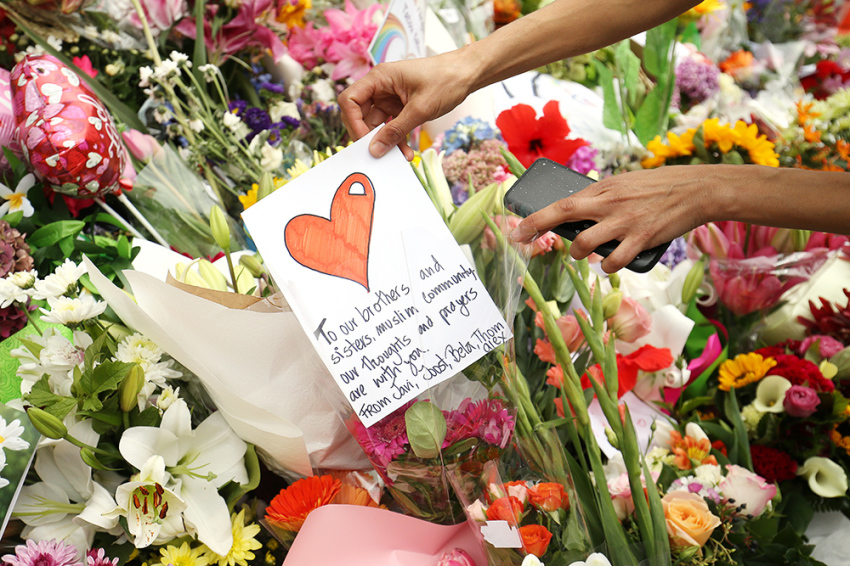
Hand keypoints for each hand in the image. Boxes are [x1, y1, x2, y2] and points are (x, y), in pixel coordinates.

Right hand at [339, 50, 477, 159]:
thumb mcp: (419, 109)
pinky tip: (406, 152)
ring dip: (386, 142)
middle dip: (368, 136)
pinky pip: (391, 126)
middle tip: (377, 154)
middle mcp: (380, 86)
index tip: (364, 141)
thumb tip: (374, 150)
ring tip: (398, 157)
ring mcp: (390, 97)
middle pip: (360, 115)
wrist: (467, 74)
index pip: (350, 100)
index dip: (352, 122)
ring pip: (377, 125)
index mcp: (379, 78)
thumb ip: (395, 131)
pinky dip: (397, 139)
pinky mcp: (400, 107)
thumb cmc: (445, 80)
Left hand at [510, 165, 716, 271]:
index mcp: (603, 189)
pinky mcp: (641, 238)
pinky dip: (608, 266)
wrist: (695, 190)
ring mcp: (624, 222)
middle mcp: (609, 204)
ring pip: (586, 245)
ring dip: (580, 254)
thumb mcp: (623, 185)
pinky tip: (612, 262)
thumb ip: (600, 198)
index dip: (535, 217)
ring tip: (587, 252)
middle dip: (538, 228)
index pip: (561, 203)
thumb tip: (575, 213)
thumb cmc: (657, 188)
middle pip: (563, 216)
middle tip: (523, 240)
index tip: (517, 228)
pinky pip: (614, 262)